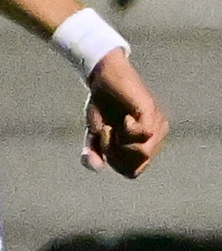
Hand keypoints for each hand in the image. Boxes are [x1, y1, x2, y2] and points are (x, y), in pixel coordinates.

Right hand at [82, 50, 167, 177]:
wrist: (104, 78)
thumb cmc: (102, 105)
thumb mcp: (94, 135)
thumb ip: (94, 153)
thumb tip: (98, 168)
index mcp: (146, 145)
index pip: (132, 172)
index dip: (114, 163)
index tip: (104, 144)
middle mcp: (156, 137)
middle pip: (135, 166)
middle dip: (114, 154)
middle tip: (107, 134)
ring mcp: (157, 125)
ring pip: (140, 153)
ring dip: (118, 142)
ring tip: (113, 126)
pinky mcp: (152, 113)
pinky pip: (143, 135)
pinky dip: (126, 131)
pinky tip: (124, 118)